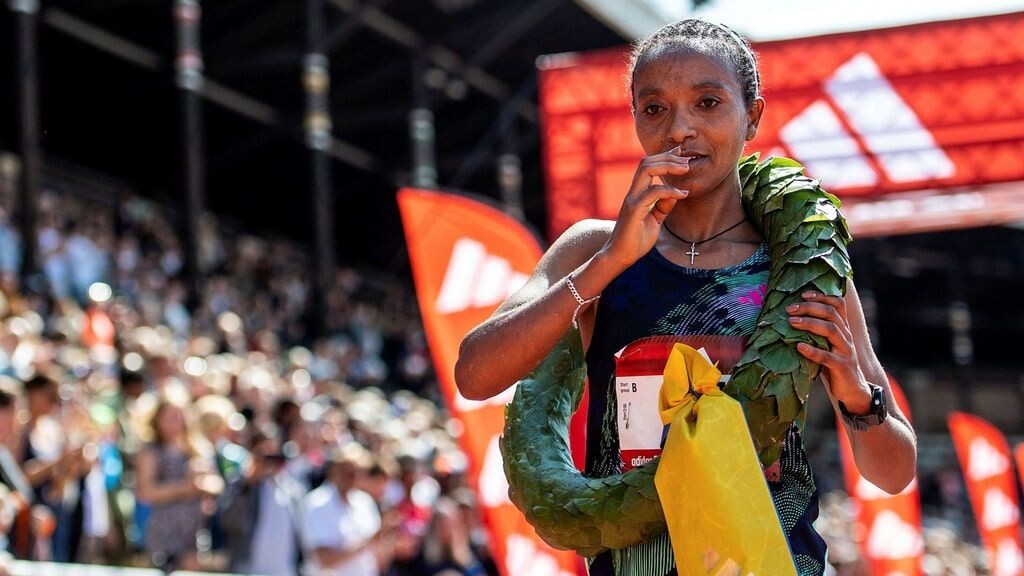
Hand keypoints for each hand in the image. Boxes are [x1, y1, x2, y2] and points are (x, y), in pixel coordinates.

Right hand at [601, 147, 689, 268]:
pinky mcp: (633, 210)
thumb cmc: (636, 240)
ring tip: (685, 169)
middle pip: (646, 162)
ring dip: (668, 166)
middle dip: (667, 157)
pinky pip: (652, 193)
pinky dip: (669, 190)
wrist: (620, 256)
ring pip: (646, 169)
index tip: (680, 153)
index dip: (664, 157)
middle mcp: (633, 193)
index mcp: (637, 193)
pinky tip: (681, 194)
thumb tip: (674, 195)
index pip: (648, 166)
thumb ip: (663, 207)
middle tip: (686, 161)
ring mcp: (631, 200)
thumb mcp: (655, 221)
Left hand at [787, 291, 872, 414]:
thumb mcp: (827, 346)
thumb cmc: (834, 365)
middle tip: (790, 309)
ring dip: (809, 324)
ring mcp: (846, 351)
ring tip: (792, 322)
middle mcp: (846, 337)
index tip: (803, 294)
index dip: (822, 297)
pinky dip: (812, 350)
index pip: (838, 305)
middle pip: (831, 314)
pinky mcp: (842, 367)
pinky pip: (827, 357)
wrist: (853, 390)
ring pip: (830, 330)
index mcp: (843, 329)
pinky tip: (799, 347)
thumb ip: (816, 333)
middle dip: (810, 308)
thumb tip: (790, 319)